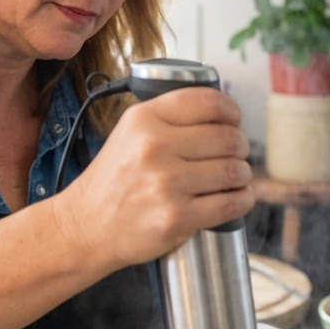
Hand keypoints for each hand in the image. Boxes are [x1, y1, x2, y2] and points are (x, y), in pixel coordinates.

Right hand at [55, 88, 254, 271]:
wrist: (86, 226)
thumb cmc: (112, 181)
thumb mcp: (128, 133)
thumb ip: (167, 118)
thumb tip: (220, 115)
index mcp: (144, 120)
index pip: (207, 102)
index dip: (231, 110)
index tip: (234, 119)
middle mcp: (155, 147)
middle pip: (228, 138)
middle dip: (240, 146)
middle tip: (236, 153)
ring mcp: (166, 184)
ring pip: (234, 171)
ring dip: (243, 174)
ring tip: (235, 177)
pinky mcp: (177, 218)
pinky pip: (230, 204)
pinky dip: (242, 200)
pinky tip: (238, 197)